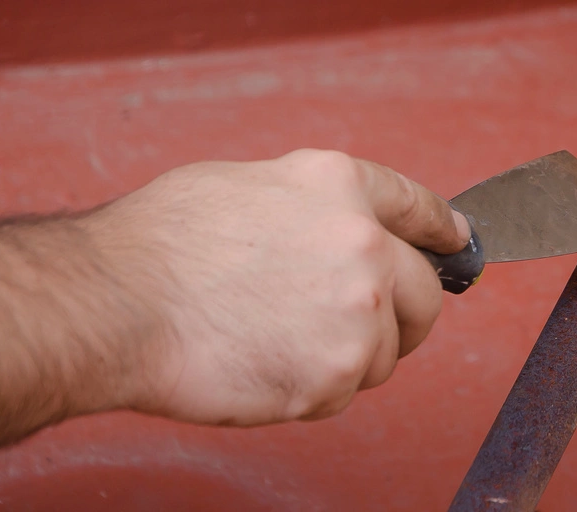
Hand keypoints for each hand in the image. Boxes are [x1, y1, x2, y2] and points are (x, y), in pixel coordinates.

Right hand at [90, 150, 469, 423]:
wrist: (117, 303)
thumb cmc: (162, 243)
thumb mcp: (249, 183)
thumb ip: (314, 207)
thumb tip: (340, 230)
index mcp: (341, 185)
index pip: (418, 207)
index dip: (442, 230)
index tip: (459, 243)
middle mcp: (364, 244)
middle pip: (424, 294)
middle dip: (406, 313)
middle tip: (365, 326)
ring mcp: (357, 313)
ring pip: (386, 353)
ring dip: (349, 356)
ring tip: (280, 340)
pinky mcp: (335, 375)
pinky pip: (344, 392)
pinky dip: (314, 389)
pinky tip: (266, 364)